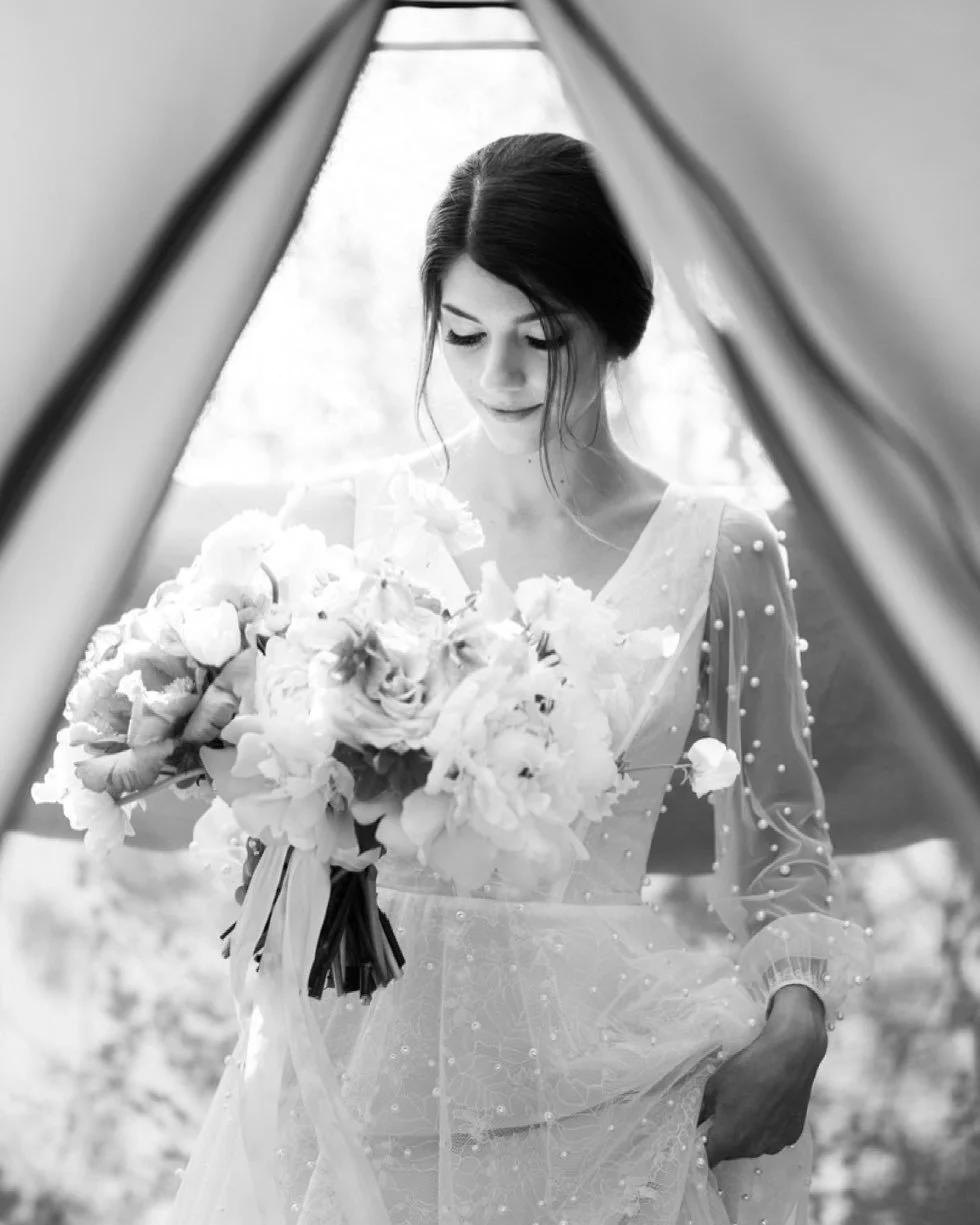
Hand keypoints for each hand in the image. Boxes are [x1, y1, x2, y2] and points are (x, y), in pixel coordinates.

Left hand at [699, 984, 827, 1166]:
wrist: (789, 1056)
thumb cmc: (747, 1069)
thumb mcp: (714, 1086)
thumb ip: (702, 1109)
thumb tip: (695, 1120)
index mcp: (729, 1139)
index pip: (710, 1158)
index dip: (702, 1149)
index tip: (699, 1137)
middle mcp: (753, 1148)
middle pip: (731, 1152)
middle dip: (724, 1138)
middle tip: (722, 1113)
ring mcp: (775, 1144)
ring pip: (753, 1146)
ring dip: (746, 1134)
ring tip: (747, 1104)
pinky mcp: (792, 1135)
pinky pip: (772, 1138)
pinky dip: (767, 1128)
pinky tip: (767, 1105)